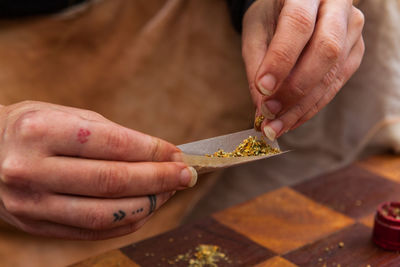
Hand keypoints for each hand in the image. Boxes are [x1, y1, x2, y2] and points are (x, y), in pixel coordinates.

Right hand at [0, 101, 196, 239]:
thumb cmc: (36, 127)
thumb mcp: (69, 117)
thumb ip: (114, 136)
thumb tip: (161, 155)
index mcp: (41, 131)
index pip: (113, 145)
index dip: (153, 151)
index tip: (178, 154)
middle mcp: (31, 169)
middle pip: (112, 182)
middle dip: (158, 179)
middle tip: (185, 175)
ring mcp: (31, 204)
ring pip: (105, 214)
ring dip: (148, 204)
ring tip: (168, 192)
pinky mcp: (35, 226)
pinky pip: (92, 232)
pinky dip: (127, 223)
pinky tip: (145, 209)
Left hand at [242, 0, 364, 139]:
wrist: (298, 7)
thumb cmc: (272, 15)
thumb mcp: (255, 30)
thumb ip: (256, 64)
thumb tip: (261, 107)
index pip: (298, 25)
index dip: (281, 60)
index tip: (263, 89)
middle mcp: (338, 7)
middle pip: (326, 50)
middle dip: (295, 89)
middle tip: (269, 113)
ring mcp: (352, 31)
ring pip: (332, 74)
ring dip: (301, 107)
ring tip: (275, 126)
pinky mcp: (355, 54)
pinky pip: (334, 86)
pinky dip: (310, 107)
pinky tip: (290, 121)